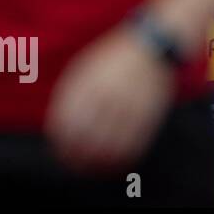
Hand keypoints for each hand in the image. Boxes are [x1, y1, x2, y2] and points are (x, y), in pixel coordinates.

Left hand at [43, 25, 176, 173]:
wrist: (153, 45)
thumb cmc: (114, 57)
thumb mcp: (87, 67)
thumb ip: (72, 94)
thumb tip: (60, 126)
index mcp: (89, 84)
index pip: (68, 122)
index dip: (62, 141)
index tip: (60, 151)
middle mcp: (109, 96)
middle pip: (87, 136)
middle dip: (77, 156)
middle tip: (73, 164)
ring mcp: (131, 105)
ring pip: (111, 144)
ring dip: (99, 161)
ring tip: (93, 168)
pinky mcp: (150, 112)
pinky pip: (135, 142)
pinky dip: (125, 156)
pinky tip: (118, 162)